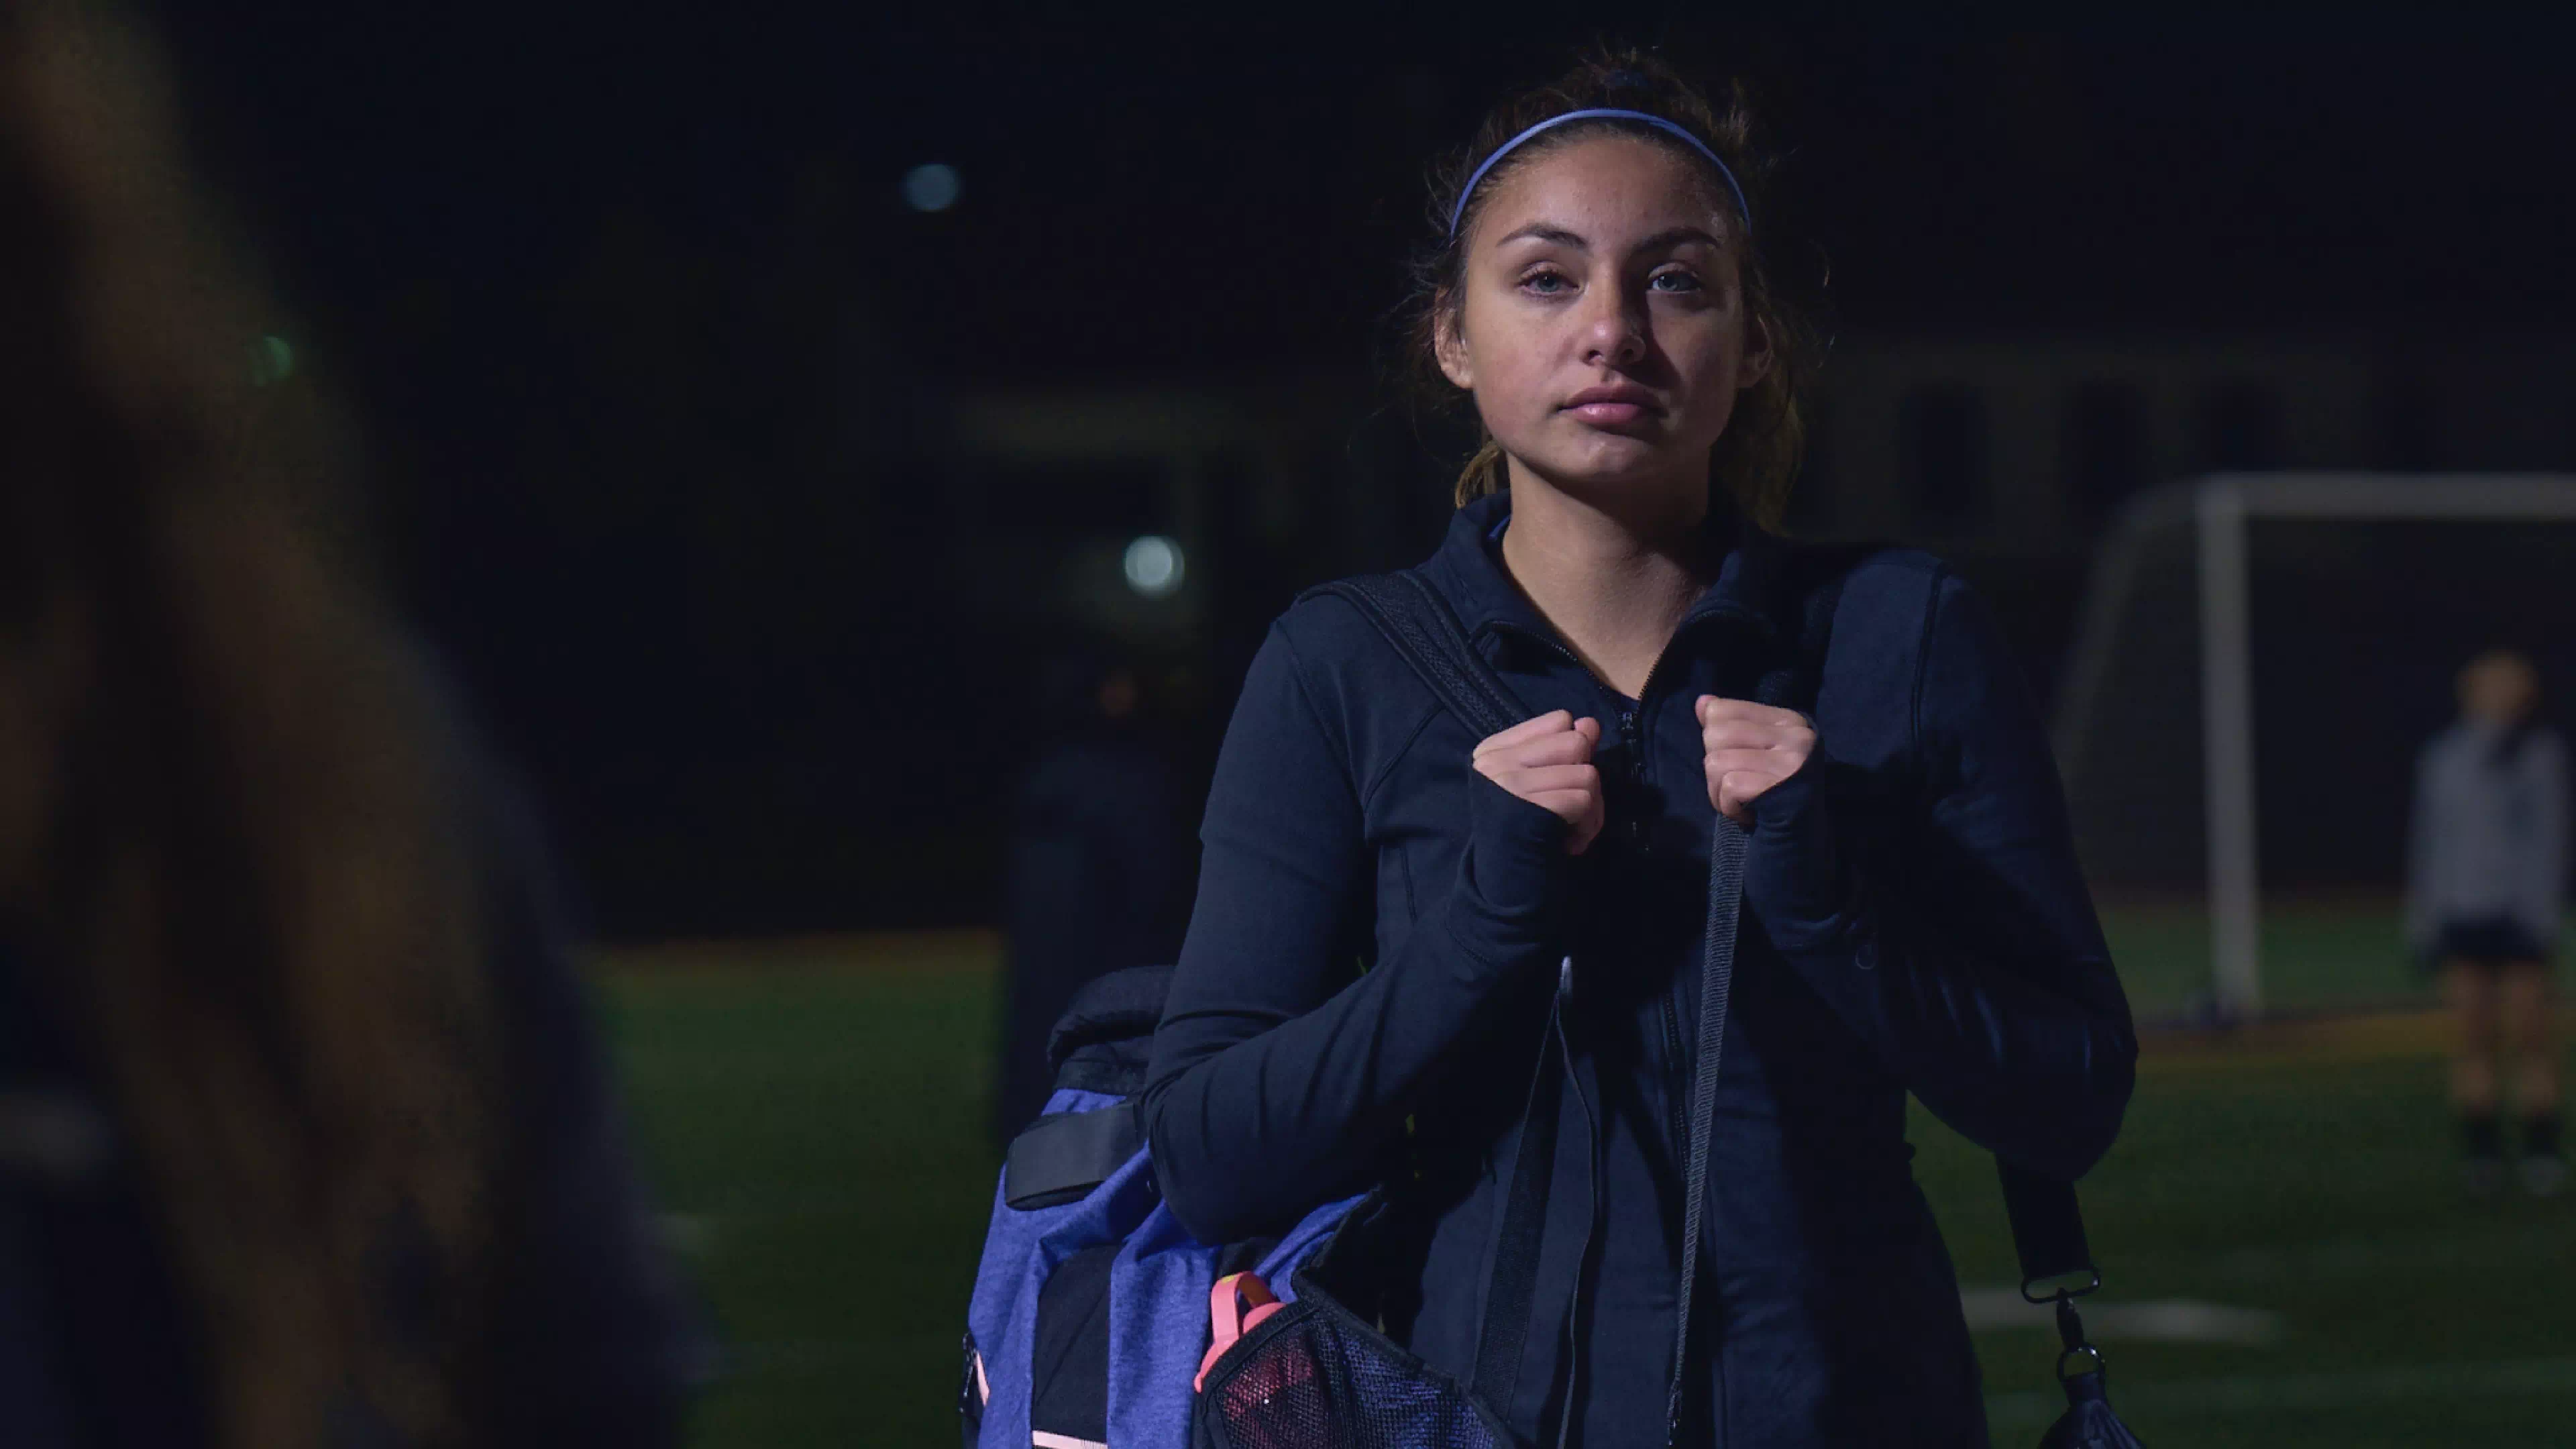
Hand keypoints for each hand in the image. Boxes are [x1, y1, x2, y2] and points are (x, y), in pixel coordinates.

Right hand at [1472, 710, 1605, 854]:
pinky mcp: (1527, 809)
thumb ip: (1563, 750)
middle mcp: (1495, 762)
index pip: (1559, 721)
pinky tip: (1568, 843)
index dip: (1572, 753)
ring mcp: (1507, 784)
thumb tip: (1590, 723)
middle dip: (1585, 780)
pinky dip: (1587, 828)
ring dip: (1590, 811)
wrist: (1504, 887)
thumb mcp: (1541, 785)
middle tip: (1569, 810)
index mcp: (1493, 750)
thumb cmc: (1525, 834)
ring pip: (1587, 774)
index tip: (1557, 785)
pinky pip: (1584, 801)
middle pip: (1576, 743)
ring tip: (1569, 830)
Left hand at [1697, 696, 1815, 824]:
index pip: (1722, 711)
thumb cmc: (1771, 794)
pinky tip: (1749, 814)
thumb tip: (1702, 702)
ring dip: (1718, 792)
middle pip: (1714, 735)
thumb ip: (1729, 725)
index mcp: (1789, 720)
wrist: (1800, 840)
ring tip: (1743, 802)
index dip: (1716, 743)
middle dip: (1714, 769)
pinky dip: (1729, 807)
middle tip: (1739, 788)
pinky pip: (1728, 787)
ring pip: (1715, 762)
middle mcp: (1796, 735)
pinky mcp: (1783, 787)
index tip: (1740, 763)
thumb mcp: (1752, 753)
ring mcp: (1793, 761)